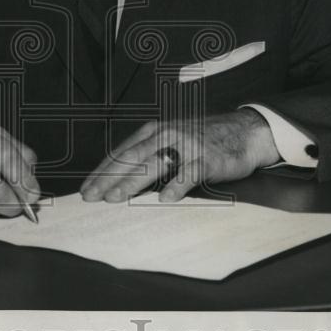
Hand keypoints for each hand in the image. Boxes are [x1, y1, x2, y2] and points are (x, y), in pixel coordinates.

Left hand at [80, 109, 279, 202]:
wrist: (245, 132)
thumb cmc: (205, 140)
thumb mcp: (173, 140)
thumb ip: (150, 155)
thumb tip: (121, 179)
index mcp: (155, 131)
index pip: (122, 152)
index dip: (102, 171)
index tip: (86, 189)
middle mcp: (167, 135)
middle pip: (132, 158)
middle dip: (108, 179)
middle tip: (90, 197)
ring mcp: (187, 145)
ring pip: (154, 165)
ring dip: (132, 183)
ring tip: (115, 199)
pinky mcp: (207, 158)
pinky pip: (189, 173)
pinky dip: (177, 186)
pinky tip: (165, 199)